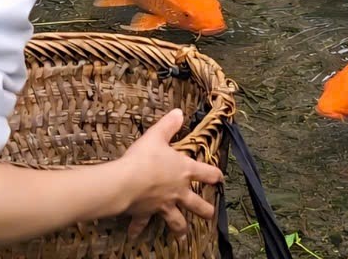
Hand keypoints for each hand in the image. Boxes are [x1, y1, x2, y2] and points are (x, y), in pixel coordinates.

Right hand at [118, 108, 224, 238]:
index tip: (221, 179)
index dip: (215, 175)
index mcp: (184, 170)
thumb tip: (179, 112)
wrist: (127, 182)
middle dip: (205, 210)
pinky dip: (138, 229)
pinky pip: (143, 223)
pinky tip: (134, 236)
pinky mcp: (147, 213)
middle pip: (197, 204)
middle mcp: (178, 191)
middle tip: (210, 214)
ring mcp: (164, 205)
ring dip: (180, 228)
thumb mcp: (156, 136)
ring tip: (183, 235)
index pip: (206, 173)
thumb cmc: (145, 158)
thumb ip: (168, 125)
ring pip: (177, 220)